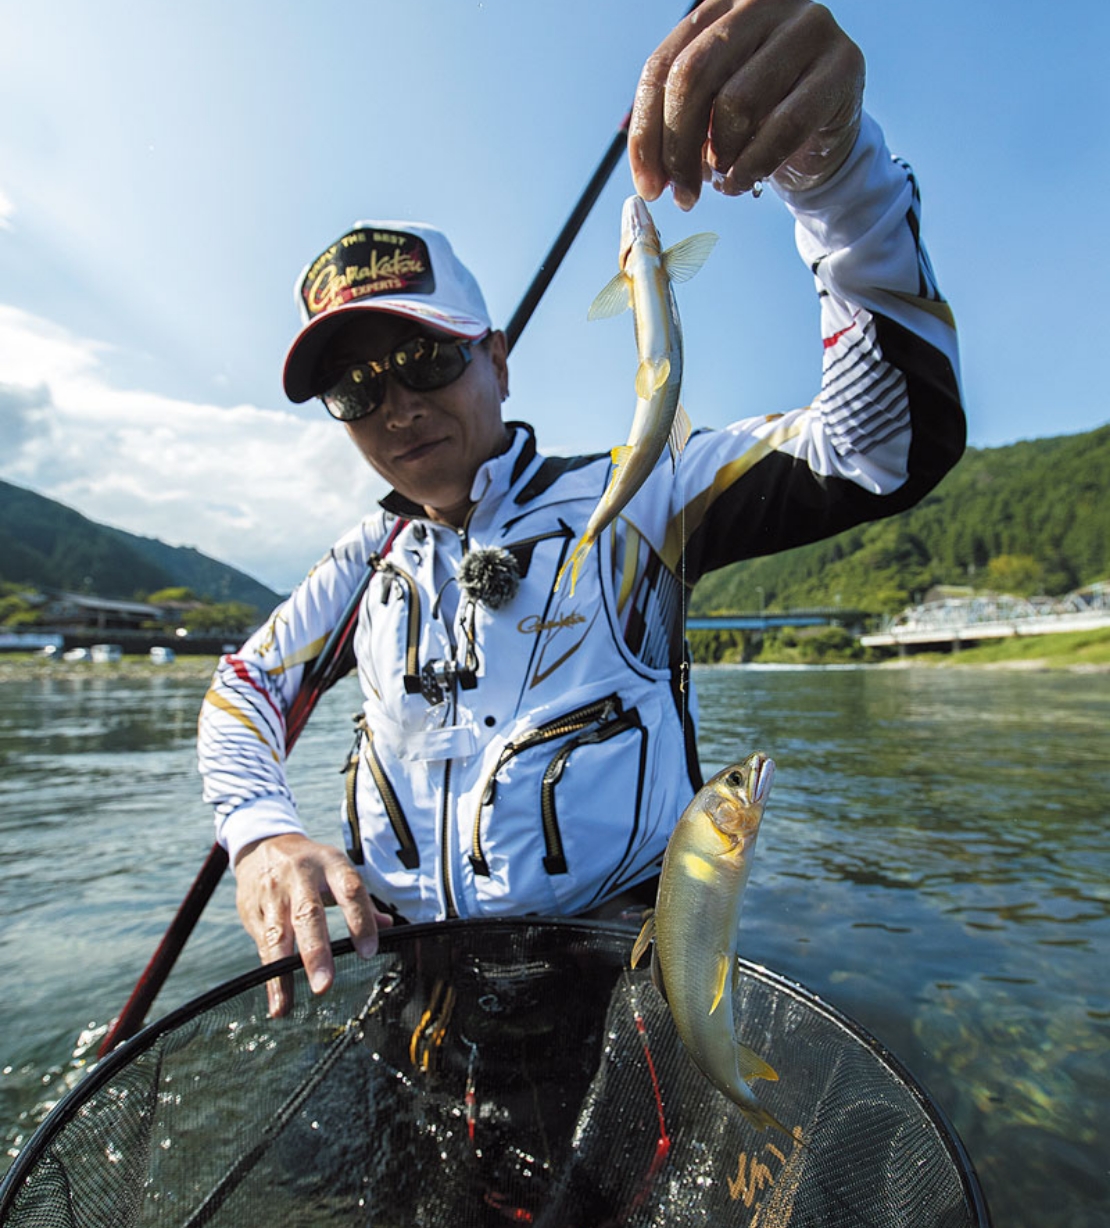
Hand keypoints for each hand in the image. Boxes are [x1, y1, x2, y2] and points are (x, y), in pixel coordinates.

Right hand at [234, 833, 391, 1016]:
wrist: (263, 844)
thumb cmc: (311, 865)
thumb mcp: (338, 870)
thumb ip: (361, 900)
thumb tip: (389, 926)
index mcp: (329, 865)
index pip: (350, 890)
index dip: (361, 921)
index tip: (368, 953)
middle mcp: (299, 878)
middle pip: (308, 914)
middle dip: (316, 951)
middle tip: (324, 985)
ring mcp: (272, 894)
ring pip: (278, 935)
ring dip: (283, 972)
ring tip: (289, 1004)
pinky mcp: (252, 911)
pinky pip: (262, 947)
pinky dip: (270, 978)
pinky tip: (278, 1003)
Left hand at [629, 0, 864, 207]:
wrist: (825, 132)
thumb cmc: (757, 120)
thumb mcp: (708, 113)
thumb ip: (676, 126)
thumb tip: (649, 178)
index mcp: (718, 6)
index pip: (663, 67)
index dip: (646, 133)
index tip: (646, 185)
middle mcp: (761, 2)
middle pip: (693, 77)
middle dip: (678, 149)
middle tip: (681, 195)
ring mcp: (807, 27)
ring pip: (736, 102)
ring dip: (722, 158)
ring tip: (724, 177)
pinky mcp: (842, 64)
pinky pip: (784, 126)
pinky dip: (754, 165)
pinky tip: (743, 182)